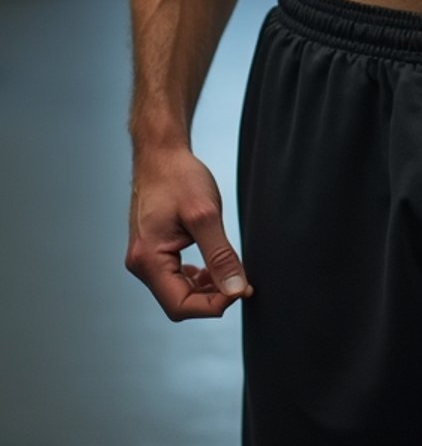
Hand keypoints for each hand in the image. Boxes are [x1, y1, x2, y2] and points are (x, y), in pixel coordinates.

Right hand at [126, 145, 252, 320]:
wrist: (161, 154)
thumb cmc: (179, 177)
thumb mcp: (206, 215)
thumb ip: (220, 256)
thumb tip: (236, 290)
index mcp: (148, 259)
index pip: (180, 305)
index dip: (214, 305)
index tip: (242, 289)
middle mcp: (141, 265)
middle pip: (179, 302)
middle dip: (212, 298)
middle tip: (242, 283)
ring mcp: (145, 259)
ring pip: (177, 292)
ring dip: (205, 289)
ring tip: (229, 273)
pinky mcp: (154, 251)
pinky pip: (174, 277)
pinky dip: (196, 278)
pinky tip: (211, 267)